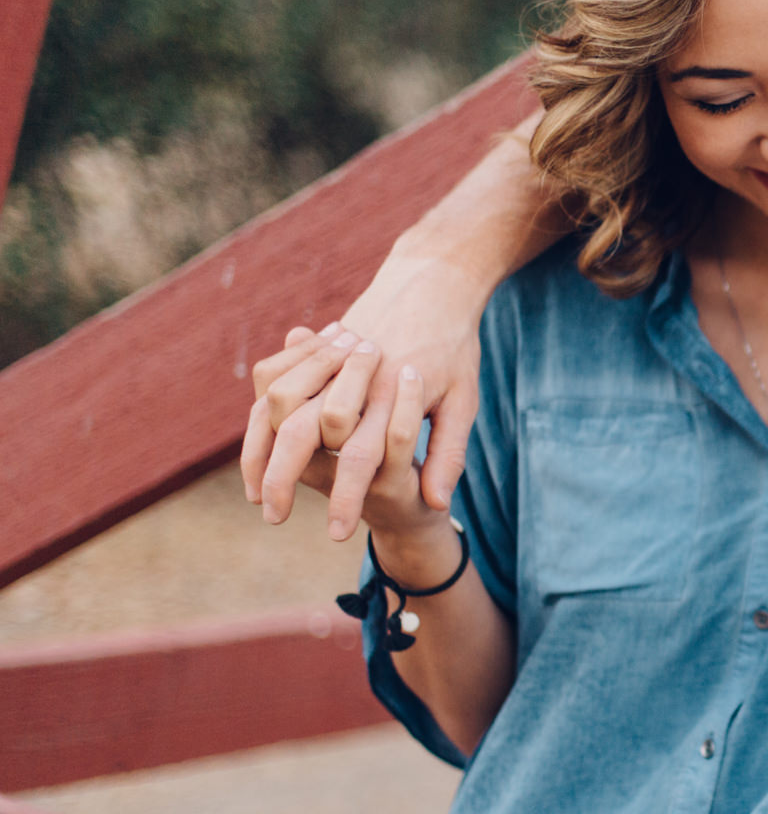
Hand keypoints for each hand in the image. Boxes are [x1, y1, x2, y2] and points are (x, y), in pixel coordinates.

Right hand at [242, 247, 487, 539]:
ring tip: (257, 490)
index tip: (335, 532)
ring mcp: (330, 359)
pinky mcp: (315, 345)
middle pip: (303, 433)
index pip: (362, 457)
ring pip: (277, 405)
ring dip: (261, 449)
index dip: (346, 496)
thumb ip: (449, 451)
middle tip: (272, 517)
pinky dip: (258, 407)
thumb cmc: (455, 347)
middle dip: (285, 480)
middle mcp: (356, 378)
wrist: (433, 281)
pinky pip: (272, 376)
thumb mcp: (464, 399)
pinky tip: (257, 442)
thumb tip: (437, 503)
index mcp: (395, 396)